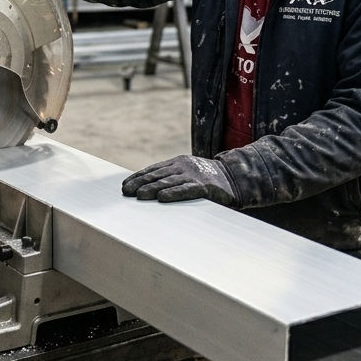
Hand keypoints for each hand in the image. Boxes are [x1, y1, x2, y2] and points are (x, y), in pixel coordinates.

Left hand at [121, 155, 236, 205]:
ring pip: (168, 181)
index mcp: (178, 162)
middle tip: (126, 191)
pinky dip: (173, 193)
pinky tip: (162, 198)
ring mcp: (193, 174)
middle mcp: (183, 166)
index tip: (125, 185)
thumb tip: (148, 189)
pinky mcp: (204, 185)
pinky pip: (186, 189)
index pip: (153, 169)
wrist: (235, 178)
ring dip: (151, 188)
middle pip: (157, 175)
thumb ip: (172, 179)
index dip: (138, 177)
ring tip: (139, 195)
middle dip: (140, 183)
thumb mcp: (187, 175)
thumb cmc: (208, 180)